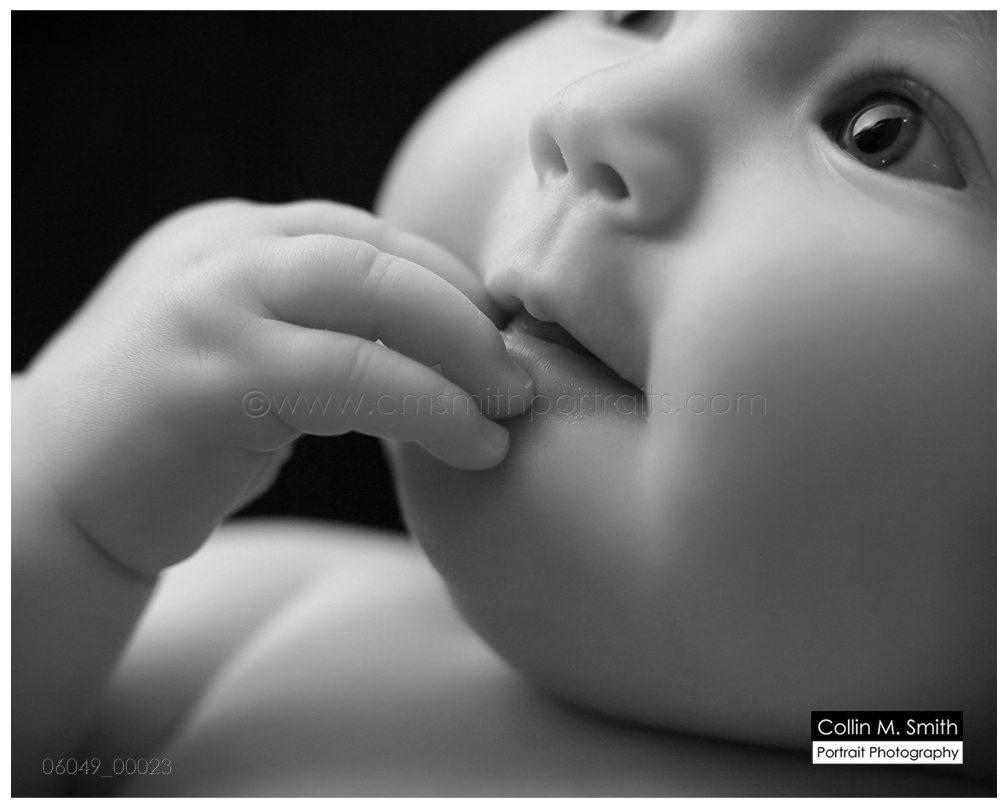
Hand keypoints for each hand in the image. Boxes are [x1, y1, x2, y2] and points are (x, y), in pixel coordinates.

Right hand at [22, 199, 531, 574]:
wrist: (48, 495)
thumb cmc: (170, 436)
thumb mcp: (247, 351)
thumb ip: (322, 327)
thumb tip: (449, 347)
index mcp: (237, 237)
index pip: (371, 238)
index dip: (452, 286)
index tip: (501, 340)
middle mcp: (223, 252)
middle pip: (380, 257)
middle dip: (467, 319)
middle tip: (520, 381)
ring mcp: (208, 305)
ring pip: (371, 303)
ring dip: (459, 362)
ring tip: (506, 416)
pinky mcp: (206, 377)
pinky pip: (345, 377)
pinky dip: (423, 407)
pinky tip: (465, 443)